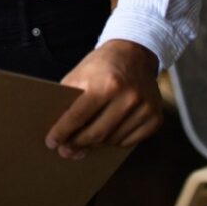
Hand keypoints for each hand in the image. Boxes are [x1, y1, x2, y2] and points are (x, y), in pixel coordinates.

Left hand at [45, 40, 162, 157]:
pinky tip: (103, 140)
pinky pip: (130, 142)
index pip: (78, 115)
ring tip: (81, 146)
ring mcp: (144, 110)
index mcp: (106, 84)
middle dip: (77, 144)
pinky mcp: (155, 119)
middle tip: (65, 151)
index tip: (51, 142)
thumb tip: (58, 126)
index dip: (63, 131)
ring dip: (95, 145)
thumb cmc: (102, 64)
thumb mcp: (80, 73)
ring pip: (113, 140)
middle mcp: (128, 98)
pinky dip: (114, 143)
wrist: (134, 54)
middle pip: (97, 133)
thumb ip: (69, 97)